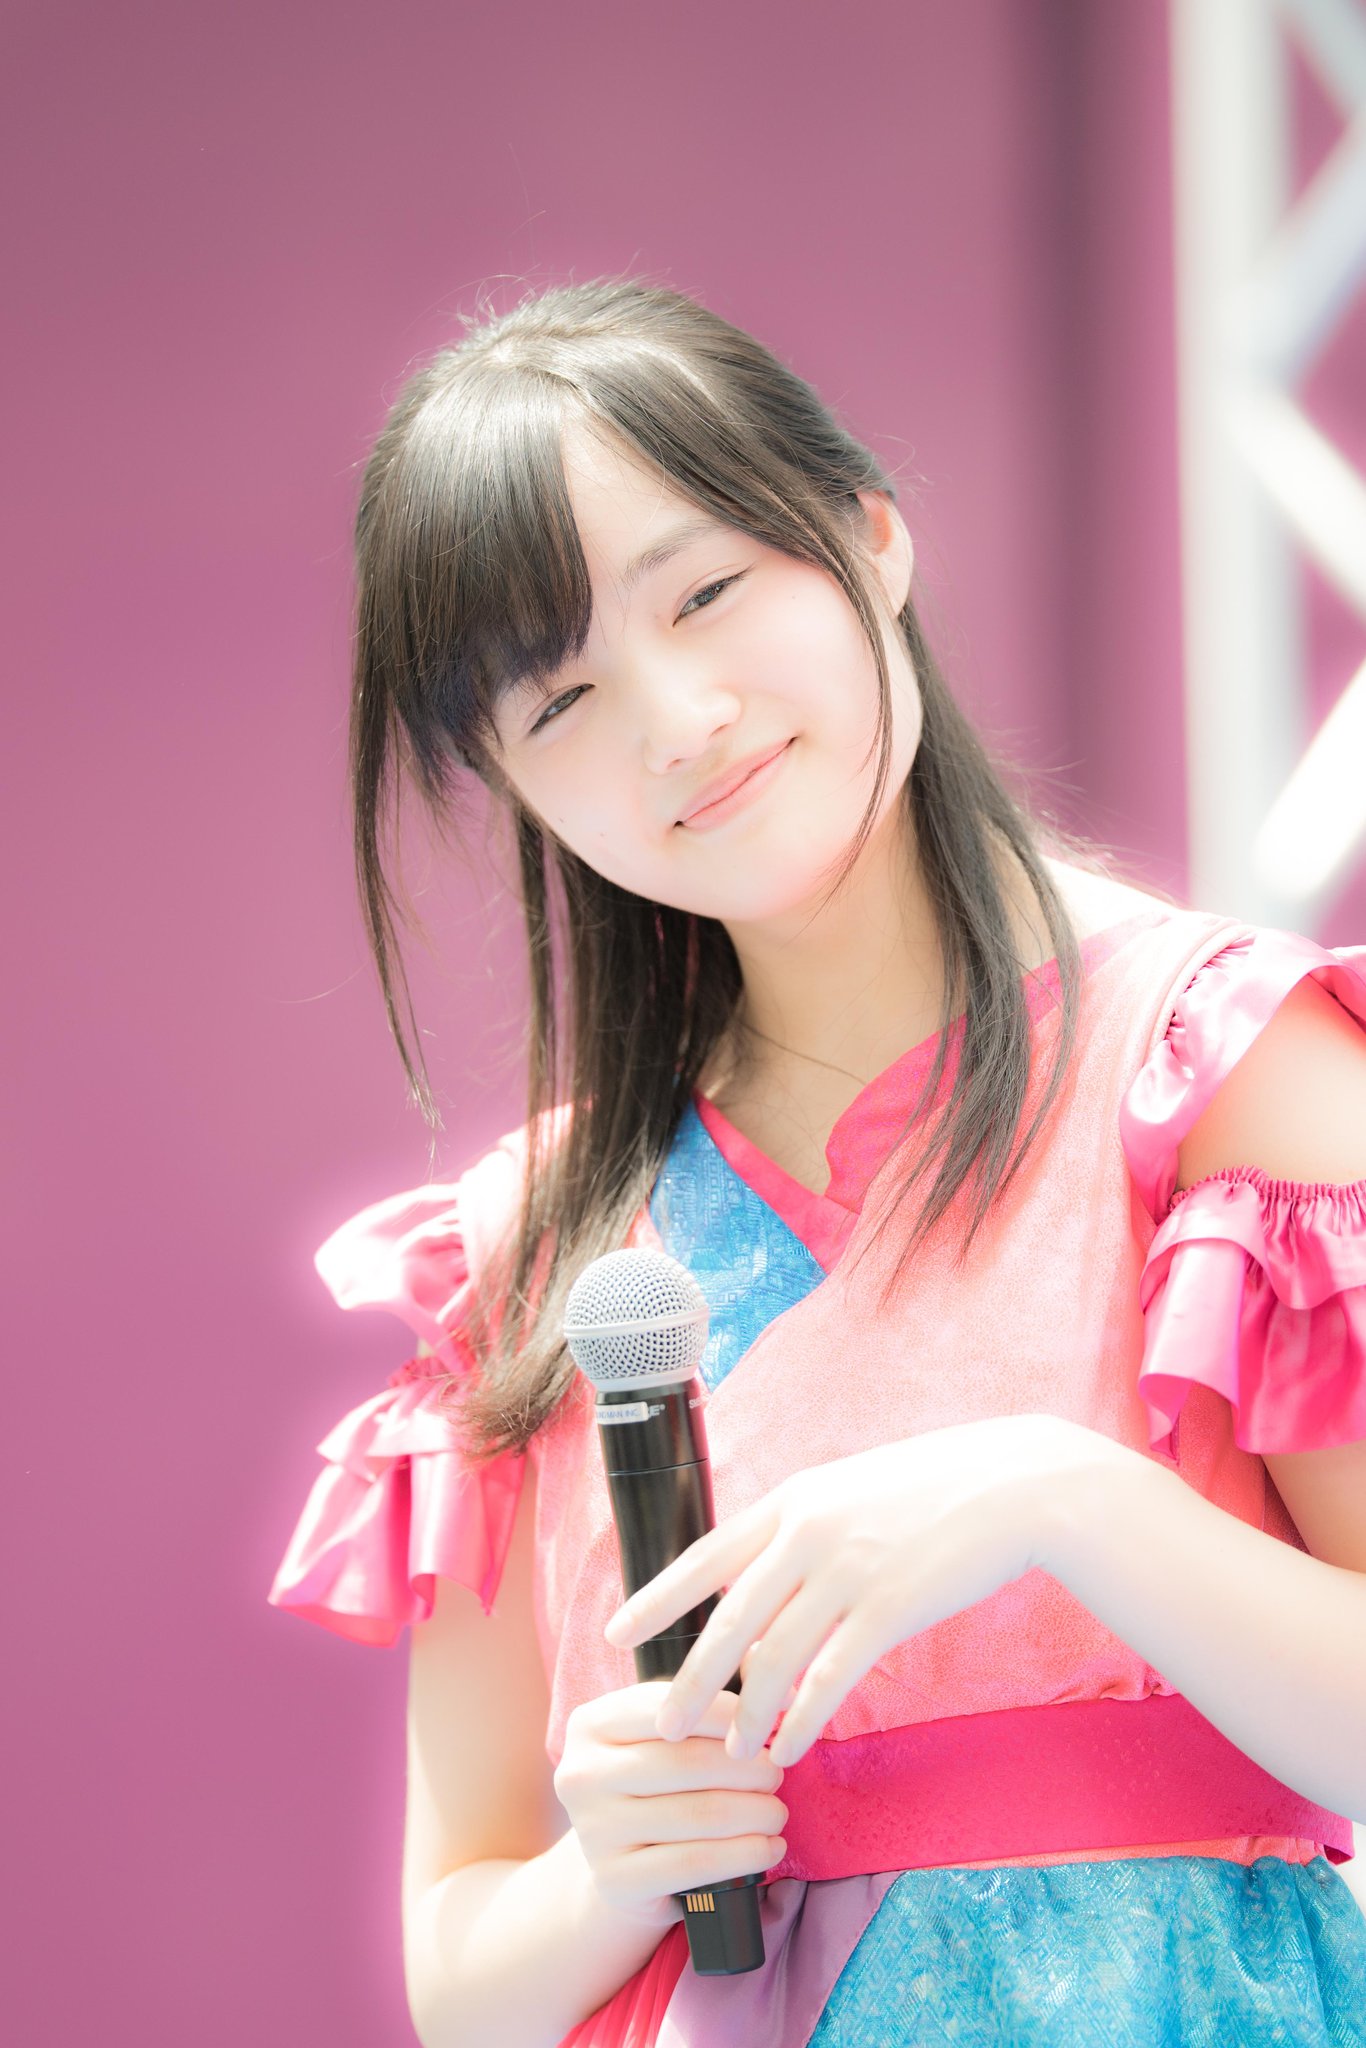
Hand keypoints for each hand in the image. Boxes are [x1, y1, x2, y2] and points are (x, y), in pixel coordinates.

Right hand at [553, 1681, 788, 1924]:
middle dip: (748, 1768)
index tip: (773, 1721)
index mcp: (589, 1724)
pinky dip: (744, 1855)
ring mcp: (592, 1831)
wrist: (619, 1866)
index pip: (670, 1706)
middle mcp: (580, 1774)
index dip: (730, 1712)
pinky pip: (694, 1864)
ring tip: (779, 1810)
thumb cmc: (656, 1783)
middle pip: (687, 1763)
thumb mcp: (671, 1732)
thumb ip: (719, 1687)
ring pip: (697, 1815)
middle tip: (779, 1773)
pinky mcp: (614, 1881)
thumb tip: (781, 1679)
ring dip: (755, 1812)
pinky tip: (770, 1847)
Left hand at [603, 1413, 1117, 1766]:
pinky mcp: (889, 1607)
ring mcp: (846, 1570)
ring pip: (774, 1657)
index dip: (658, 1598)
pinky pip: (829, 1677)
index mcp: (793, 1500)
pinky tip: (789, 1747)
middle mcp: (807, 1533)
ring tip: (733, 1754)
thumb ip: (805, 1526)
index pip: (706, 1555)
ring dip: (748, 1716)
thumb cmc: (935, 1487)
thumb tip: (764, 1571)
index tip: (619, 1631)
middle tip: (662, 1726)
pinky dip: (801, 1719)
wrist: (1013, 1484)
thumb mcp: (852, 1488)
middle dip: (689, 1680)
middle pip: (728, 1620)